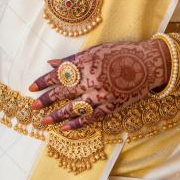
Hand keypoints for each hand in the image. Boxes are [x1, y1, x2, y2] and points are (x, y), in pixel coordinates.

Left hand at [27, 38, 169, 131]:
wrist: (148, 63)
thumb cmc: (121, 52)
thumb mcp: (95, 50)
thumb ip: (73, 59)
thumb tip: (51, 63)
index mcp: (85, 63)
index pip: (58, 74)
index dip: (43, 81)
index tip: (31, 87)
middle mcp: (90, 79)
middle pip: (62, 92)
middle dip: (45, 100)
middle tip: (33, 107)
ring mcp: (100, 95)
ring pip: (73, 107)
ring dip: (57, 115)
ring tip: (45, 121)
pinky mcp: (111, 106)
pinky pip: (90, 117)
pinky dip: (77, 123)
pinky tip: (66, 128)